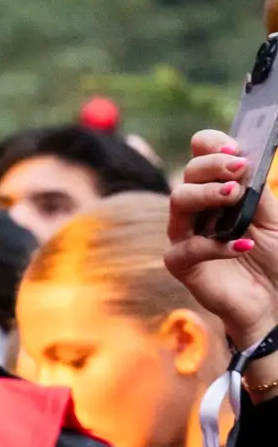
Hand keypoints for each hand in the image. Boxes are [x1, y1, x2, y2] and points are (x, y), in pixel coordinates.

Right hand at [165, 129, 277, 355]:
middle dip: (212, 165)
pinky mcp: (181, 264)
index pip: (200, 157)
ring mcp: (185, 235)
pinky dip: (214, 245)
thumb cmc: (274, 257)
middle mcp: (197, 209)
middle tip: (239, 169)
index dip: (210, 146)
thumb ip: (261, 195)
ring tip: (234, 195)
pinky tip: (242, 246)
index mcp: (216, 191)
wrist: (274, 301)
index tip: (235, 147)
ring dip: (205, 194)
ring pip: (178, 202)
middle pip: (188, 174)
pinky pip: (187, 249)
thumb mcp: (276, 221)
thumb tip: (248, 165)